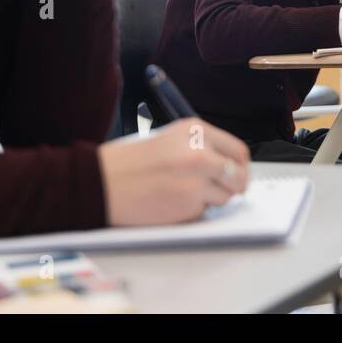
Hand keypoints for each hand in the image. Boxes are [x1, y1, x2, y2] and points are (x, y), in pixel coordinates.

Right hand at [98, 118, 249, 225]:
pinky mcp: (188, 204)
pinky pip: (203, 211)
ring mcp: (196, 179)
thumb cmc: (129, 161)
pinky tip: (170, 202)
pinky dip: (192, 211)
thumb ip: (200, 148)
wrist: (102, 181)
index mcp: (195, 131)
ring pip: (224, 197)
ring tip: (182, 192)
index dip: (240, 166)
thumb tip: (229, 167)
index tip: (236, 174)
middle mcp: (200, 152)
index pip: (238, 151)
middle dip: (233, 186)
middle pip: (239, 176)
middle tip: (221, 190)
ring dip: (210, 199)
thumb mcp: (169, 139)